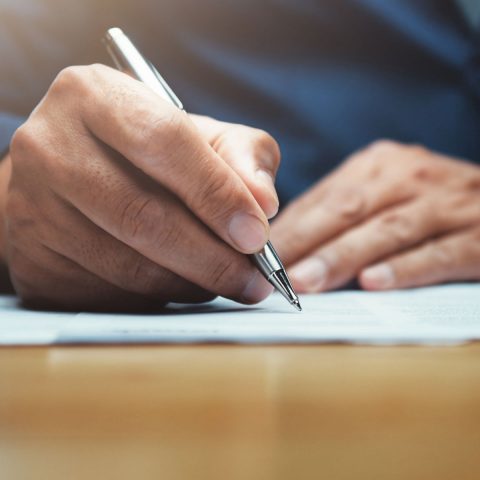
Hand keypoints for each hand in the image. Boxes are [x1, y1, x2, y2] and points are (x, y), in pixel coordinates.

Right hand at [3, 64, 280, 309]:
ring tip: (226, 283)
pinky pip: (109, 292)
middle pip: (142, 215)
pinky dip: (158, 297)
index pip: (164, 141)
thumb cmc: (144, 152)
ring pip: (127, 265)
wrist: (70, 173)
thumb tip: (264, 204)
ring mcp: (32, 207)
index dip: (217, 193)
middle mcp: (50, 146)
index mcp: (94, 95)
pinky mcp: (33, 258)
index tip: (257, 236)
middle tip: (254, 281)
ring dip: (190, 284)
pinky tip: (182, 285)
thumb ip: (242, 157)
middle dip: (212, 258)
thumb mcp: (199, 135)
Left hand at [271, 141, 479, 291]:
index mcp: (379, 165)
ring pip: (385, 230)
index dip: (289, 228)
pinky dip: (402, 269)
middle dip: (306, 242)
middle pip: (348, 209)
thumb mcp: (383, 194)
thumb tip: (283, 244)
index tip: (256, 254)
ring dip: (341, 257)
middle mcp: (409, 176)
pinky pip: (436, 253)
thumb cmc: (426, 204)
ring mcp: (445, 203)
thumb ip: (339, 214)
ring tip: (305, 282)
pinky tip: (372, 284)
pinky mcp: (478, 235)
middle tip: (270, 271)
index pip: (325, 197)